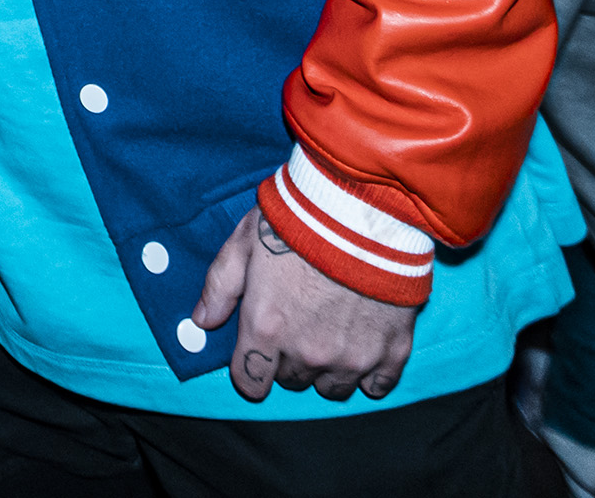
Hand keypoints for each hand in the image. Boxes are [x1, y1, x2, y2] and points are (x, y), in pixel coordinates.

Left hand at [197, 205, 414, 402]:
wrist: (366, 206)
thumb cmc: (299, 219)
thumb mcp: (245, 242)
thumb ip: (220, 286)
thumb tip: (202, 321)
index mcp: (267, 328)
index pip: (251, 382)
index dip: (252, 369)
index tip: (259, 353)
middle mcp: (308, 352)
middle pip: (292, 381)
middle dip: (289, 359)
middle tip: (299, 324)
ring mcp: (352, 355)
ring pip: (332, 388)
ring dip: (327, 368)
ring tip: (332, 333)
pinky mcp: (392, 350)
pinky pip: (377, 386)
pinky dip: (370, 374)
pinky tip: (364, 346)